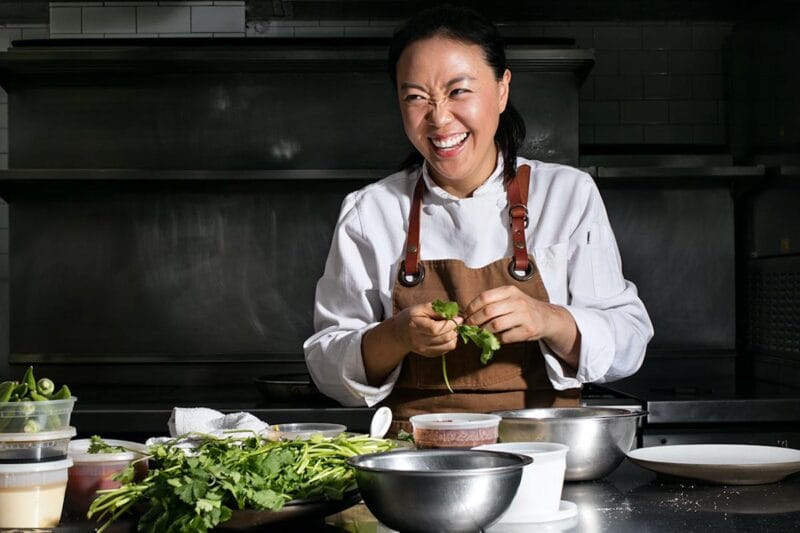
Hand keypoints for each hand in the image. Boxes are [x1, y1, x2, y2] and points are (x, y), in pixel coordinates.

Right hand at [393, 302, 462, 357]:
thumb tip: (452, 314)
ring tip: (452, 329)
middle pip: (444, 338)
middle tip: (456, 323)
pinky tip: (447, 335)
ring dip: (454, 336)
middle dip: (454, 329)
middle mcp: (418, 340)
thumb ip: (436, 309)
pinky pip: (445, 350)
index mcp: (415, 325)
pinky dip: (450, 343)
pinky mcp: (428, 354)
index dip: (450, 324)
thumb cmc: (410, 317)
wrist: (398, 333)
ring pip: (447, 346)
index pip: (436, 329)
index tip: (458, 318)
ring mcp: (423, 349)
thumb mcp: (420, 308)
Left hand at [463, 286, 579, 367]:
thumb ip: (491, 302)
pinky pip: (505, 337)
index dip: (471, 307)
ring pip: (495, 325)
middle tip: (469, 326)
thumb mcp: (509, 298)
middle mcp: (517, 301)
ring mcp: (524, 316)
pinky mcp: (528, 330)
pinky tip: (496, 338)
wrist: (546, 318)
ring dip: (484, 331)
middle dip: (474, 321)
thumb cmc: (522, 308)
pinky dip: (497, 339)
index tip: (465, 315)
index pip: (484, 297)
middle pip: (488, 312)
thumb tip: (465, 314)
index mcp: (509, 291)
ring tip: (481, 332)